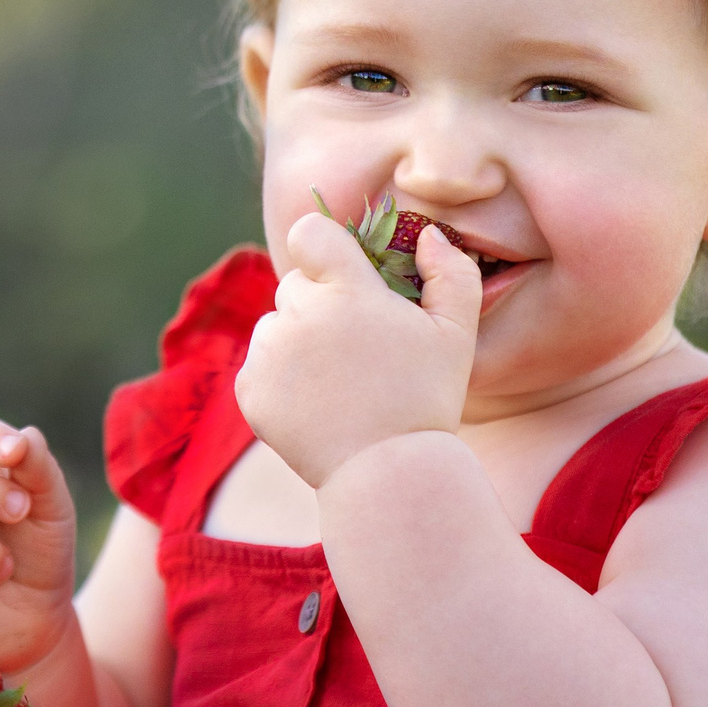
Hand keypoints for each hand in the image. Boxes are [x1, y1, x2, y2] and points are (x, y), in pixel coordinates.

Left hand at [234, 210, 480, 488]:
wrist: (387, 474)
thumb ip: (451, 272)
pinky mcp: (250, 390)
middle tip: (355, 347)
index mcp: (348, 291)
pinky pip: (260, 364)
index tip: (341, 272)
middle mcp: (300, 315)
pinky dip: (280, 378)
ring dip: (298, 340)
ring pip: (275, 324)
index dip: (324, 247)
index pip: (309, 232)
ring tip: (338, 381)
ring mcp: (270, 354)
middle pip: (295, 283)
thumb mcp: (457, 333)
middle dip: (320, 303)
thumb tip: (428, 234)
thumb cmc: (427, 399)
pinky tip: (317, 404)